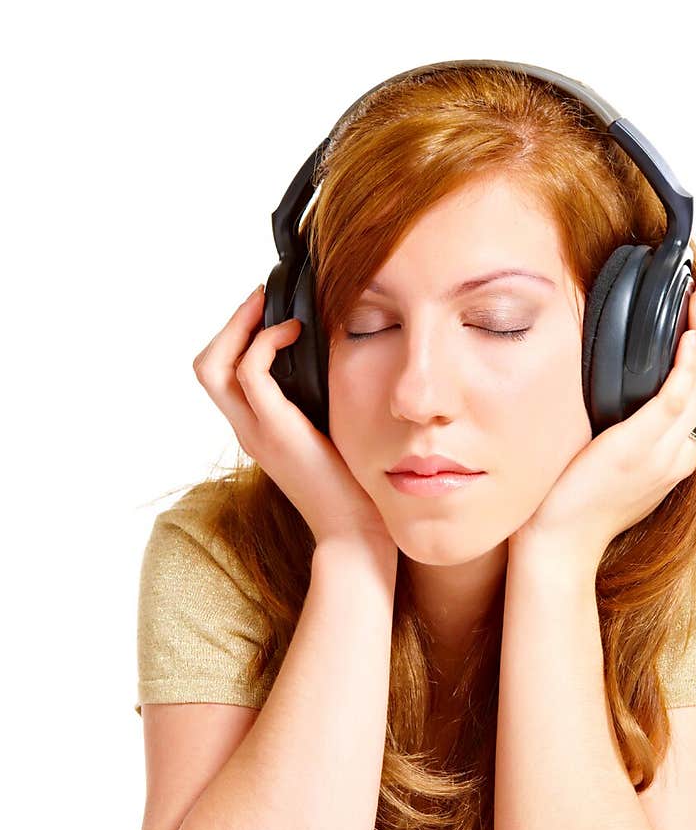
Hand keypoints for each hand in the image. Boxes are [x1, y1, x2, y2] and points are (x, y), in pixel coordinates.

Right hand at [193, 285, 396, 553]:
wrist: (355, 530)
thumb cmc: (354, 484)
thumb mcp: (331, 430)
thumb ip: (320, 399)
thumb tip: (333, 354)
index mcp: (256, 428)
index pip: (220, 373)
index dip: (235, 335)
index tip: (267, 309)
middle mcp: (247, 429)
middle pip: (205, 366)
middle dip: (230, 323)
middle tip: (261, 299)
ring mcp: (256, 431)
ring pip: (214, 366)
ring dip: (240, 325)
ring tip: (271, 308)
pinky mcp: (277, 431)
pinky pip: (252, 372)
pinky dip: (267, 342)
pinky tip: (295, 332)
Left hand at [511, 278, 695, 565]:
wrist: (558, 545)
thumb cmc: (568, 504)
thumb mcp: (604, 462)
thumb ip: (618, 431)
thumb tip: (607, 390)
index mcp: (672, 458)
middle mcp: (677, 454)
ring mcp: (663, 452)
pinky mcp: (640, 446)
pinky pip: (676, 397)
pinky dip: (687, 363)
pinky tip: (688, 334)